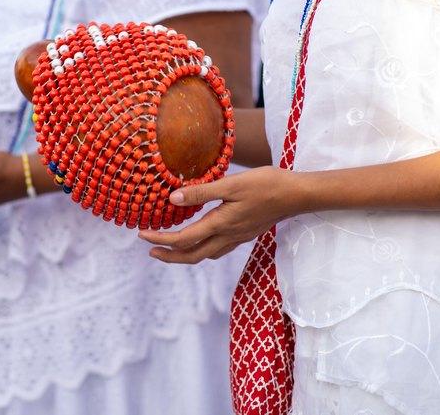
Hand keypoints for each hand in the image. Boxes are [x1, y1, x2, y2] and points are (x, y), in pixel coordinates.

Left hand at [139, 167, 302, 263]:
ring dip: (184, 254)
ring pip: (205, 255)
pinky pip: (218, 249)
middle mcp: (228, 236)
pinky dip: (202, 248)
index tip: (142, 235)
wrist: (298, 194)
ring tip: (169, 247)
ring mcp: (238, 237)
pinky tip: (200, 238)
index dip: (160, 239)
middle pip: (192, 256)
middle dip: (169, 256)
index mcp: (220, 224)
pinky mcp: (245, 233)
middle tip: (150, 250)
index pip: (183, 239)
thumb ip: (201, 193)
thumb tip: (172, 199)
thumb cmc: (266, 184)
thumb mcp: (231, 184)